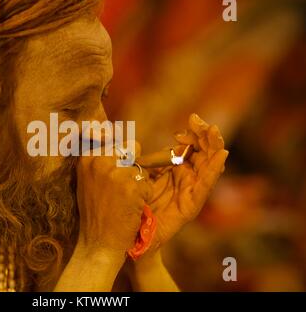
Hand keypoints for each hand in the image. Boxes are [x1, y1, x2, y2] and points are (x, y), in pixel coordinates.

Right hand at [75, 141, 155, 261]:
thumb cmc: (97, 213)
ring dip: (138, 184)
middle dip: (132, 167)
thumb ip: (102, 159)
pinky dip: (144, 197)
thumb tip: (125, 139)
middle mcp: (99, 161)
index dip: (121, 155)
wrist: (98, 243)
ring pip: (142, 167)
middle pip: (132, 147)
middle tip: (119, 191)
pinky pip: (148, 184)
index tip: (113, 171)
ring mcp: (114, 172)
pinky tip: (129, 209)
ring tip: (122, 201)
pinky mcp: (130, 186)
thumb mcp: (90, 181)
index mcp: (87, 158)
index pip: (113, 140)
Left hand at [143, 114, 228, 253]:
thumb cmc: (134, 202)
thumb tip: (136, 143)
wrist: (131, 232)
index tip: (184, 126)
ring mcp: (192, 191)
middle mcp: (188, 178)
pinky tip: (221, 154)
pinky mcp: (192, 204)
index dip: (192, 133)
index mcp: (177, 168)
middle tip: (198, 121)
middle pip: (205, 151)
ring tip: (214, 131)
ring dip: (214, 145)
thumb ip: (141, 160)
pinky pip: (206, 184)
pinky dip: (214, 168)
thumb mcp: (139, 174)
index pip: (193, 146)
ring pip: (210, 164)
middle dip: (204, 134)